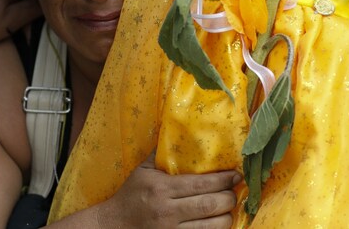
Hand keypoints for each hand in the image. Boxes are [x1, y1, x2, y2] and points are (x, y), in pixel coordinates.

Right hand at [108, 153, 240, 227]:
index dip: (223, 180)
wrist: (113, 226)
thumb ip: (162, 153)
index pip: (201, 184)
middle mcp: (168, 212)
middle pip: (210, 205)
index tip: (236, 175)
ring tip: (229, 208)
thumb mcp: (143, 171)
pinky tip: (218, 222)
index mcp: (162, 189)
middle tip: (235, 192)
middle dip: (229, 198)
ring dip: (226, 217)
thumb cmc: (131, 195)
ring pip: (212, 226)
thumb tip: (179, 130)